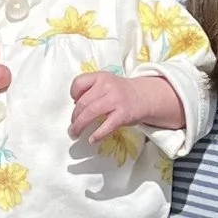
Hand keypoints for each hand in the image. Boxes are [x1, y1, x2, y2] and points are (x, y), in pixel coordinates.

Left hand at [70, 70, 187, 143]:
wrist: (145, 96)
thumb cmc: (121, 92)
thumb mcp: (106, 83)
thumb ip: (92, 90)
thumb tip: (75, 106)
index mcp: (101, 77)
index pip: (79, 82)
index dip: (73, 94)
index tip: (73, 103)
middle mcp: (107, 86)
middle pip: (83, 102)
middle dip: (74, 117)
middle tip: (72, 127)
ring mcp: (115, 100)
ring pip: (90, 113)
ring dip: (79, 126)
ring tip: (75, 134)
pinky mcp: (123, 114)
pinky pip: (106, 126)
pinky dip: (97, 134)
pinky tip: (92, 139)